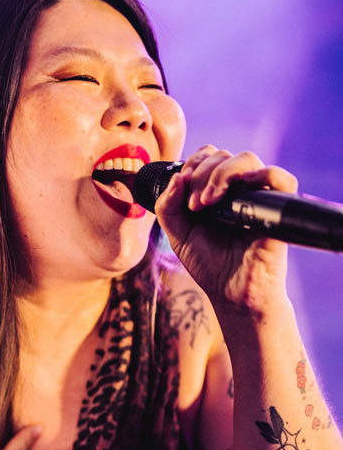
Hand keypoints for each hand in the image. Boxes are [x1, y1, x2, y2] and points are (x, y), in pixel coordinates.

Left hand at [155, 145, 296, 314]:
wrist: (231, 294)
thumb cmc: (209, 264)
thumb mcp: (178, 235)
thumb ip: (167, 207)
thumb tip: (177, 177)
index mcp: (218, 189)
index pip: (209, 154)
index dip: (192, 164)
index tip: (182, 192)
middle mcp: (240, 188)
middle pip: (224, 155)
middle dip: (201, 174)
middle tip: (194, 205)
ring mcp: (259, 197)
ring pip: (247, 159)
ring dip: (220, 174)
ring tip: (206, 203)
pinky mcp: (277, 211)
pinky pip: (281, 179)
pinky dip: (262, 174)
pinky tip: (239, 188)